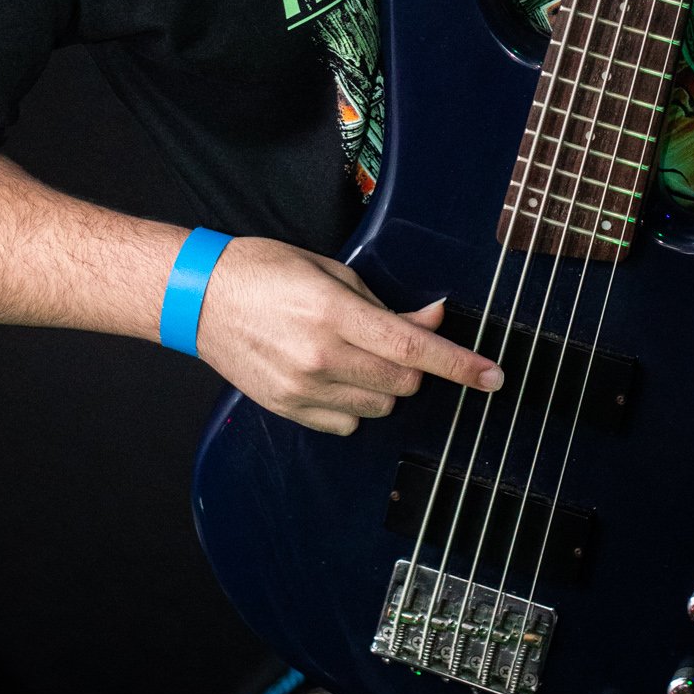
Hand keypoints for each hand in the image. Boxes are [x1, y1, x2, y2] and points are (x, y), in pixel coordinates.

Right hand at [193, 233, 502, 434]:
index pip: (414, 348)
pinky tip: (335, 375)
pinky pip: (347, 423)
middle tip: (396, 340)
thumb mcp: (333, 272)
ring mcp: (303, 389)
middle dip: (415, 366)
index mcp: (335, 313)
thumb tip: (433, 319)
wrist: (200, 298)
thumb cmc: (265, 271)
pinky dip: (356, 404)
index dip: (460, 365)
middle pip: (404, 383)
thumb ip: (385, 304)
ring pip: (380, 407)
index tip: (493, 376)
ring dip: (385, 386)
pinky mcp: (289, 409)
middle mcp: (322, 357)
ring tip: (355, 353)